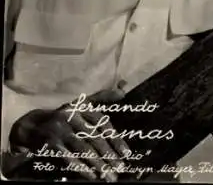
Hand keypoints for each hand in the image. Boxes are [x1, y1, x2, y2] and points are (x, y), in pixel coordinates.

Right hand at [9, 92, 130, 181]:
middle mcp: (71, 116)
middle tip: (120, 168)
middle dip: (109, 154)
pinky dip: (81, 168)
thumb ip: (102, 97)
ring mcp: (60, 130)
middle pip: (94, 137)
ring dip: (98, 164)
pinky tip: (91, 176)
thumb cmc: (64, 116)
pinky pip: (69, 158)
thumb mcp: (81, 104)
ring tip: (109, 176)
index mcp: (81, 106)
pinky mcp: (51, 144)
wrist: (32, 125)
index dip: (115, 138)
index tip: (126, 153)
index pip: (101, 122)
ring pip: (83, 149)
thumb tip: (124, 91)